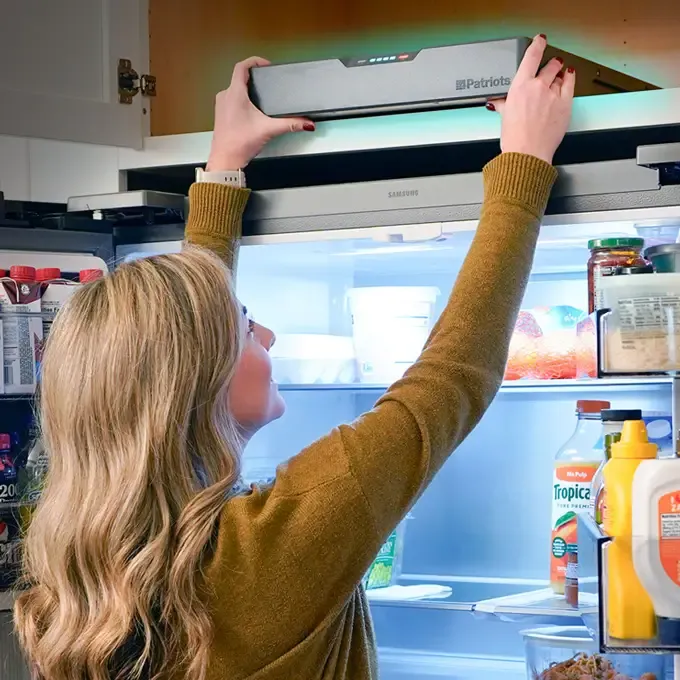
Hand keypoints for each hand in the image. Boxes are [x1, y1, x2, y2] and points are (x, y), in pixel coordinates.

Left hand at [207, 57, 314, 170]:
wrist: (225, 160)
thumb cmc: (240, 144)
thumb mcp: (269, 130)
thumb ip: (290, 124)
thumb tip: (307, 123)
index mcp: (235, 93)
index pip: (241, 66)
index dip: (254, 61)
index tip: (265, 64)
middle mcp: (225, 96)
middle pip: (239, 78)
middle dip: (253, 78)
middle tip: (266, 82)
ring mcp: (220, 105)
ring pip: (234, 89)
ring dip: (246, 89)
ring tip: (260, 95)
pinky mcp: (220, 114)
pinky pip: (230, 100)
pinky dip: (240, 100)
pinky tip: (250, 111)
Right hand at [488, 35, 574, 164]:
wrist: (527, 154)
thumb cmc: (515, 139)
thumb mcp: (504, 118)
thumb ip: (503, 105)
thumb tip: (498, 103)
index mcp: (520, 87)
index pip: (532, 56)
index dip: (537, 45)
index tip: (540, 41)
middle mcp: (538, 87)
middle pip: (549, 65)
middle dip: (550, 64)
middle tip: (550, 66)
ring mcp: (553, 94)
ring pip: (560, 74)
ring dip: (559, 73)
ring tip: (558, 75)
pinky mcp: (565, 104)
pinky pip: (571, 84)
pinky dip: (570, 79)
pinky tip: (568, 78)